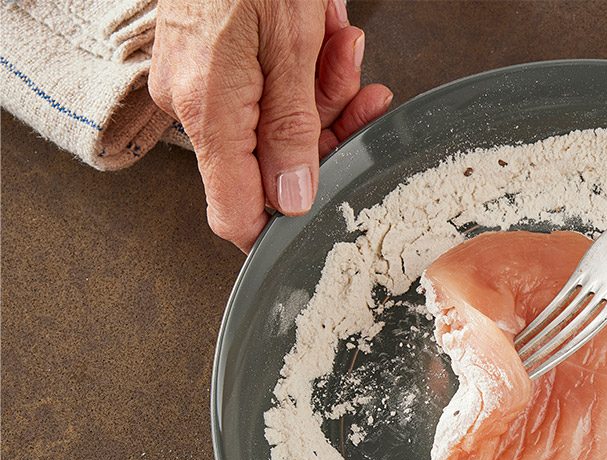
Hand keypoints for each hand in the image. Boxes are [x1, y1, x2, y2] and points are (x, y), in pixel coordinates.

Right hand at [149, 0, 393, 251]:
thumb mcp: (291, 45)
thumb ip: (294, 130)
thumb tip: (294, 199)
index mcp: (211, 112)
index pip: (234, 212)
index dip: (278, 229)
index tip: (319, 225)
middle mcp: (197, 104)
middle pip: (271, 164)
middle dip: (327, 132)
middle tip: (362, 97)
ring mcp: (201, 82)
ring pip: (277, 122)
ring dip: (325, 90)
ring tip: (344, 46)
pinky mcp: (212, 61)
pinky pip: (266, 87)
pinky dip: (303, 69)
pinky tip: (326, 36)